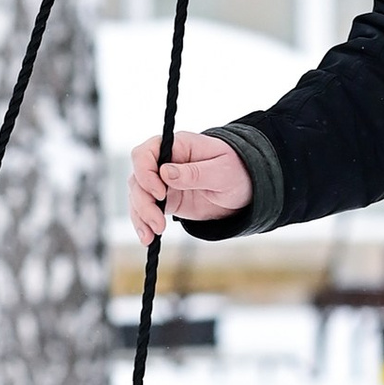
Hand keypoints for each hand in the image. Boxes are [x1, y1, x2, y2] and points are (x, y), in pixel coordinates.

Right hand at [127, 126, 249, 245]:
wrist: (245, 190)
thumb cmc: (237, 171)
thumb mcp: (222, 171)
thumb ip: (194, 172)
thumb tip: (165, 173)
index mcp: (177, 146)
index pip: (145, 153)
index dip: (145, 173)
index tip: (160, 194)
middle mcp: (164, 162)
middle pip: (137, 178)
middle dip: (142, 202)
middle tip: (158, 224)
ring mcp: (162, 181)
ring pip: (138, 196)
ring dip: (141, 216)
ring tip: (152, 236)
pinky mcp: (165, 199)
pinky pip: (146, 210)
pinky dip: (143, 223)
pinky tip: (148, 238)